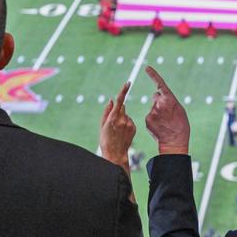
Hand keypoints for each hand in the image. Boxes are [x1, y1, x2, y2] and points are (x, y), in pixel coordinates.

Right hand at [100, 83, 136, 203]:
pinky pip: (130, 121)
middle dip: (118, 111)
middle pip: (121, 108)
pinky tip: (123, 132)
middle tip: (113, 123)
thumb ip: (107, 111)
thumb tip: (111, 100)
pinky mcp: (134, 127)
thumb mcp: (102, 125)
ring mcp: (129, 123)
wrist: (115, 153)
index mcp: (113, 118)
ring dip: (122, 119)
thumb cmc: (105, 139)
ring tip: (117, 131)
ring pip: (126, 115)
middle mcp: (122, 119)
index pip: (120, 101)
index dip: (124, 91)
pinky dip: (126, 124)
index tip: (128, 82)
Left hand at [145, 66, 189, 154]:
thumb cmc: (180, 125)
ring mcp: (152, 112)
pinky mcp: (147, 119)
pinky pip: (149, 116)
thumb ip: (168, 100)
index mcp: (169, 99)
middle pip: (156, 97)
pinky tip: (160, 125)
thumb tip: (156, 95)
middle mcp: (159, 103)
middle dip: (160, 101)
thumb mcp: (179, 109)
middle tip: (168, 113)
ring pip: (153, 107)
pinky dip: (154, 119)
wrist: (174, 141)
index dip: (153, 75)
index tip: (147, 67)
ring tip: (165, 122)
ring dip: (157, 112)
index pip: (160, 84)